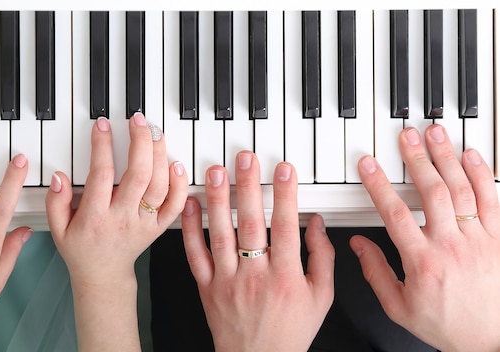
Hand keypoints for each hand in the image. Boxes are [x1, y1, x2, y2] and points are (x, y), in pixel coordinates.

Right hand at [46, 113, 188, 349]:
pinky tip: (176, 164)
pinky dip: (180, 185)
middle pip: (139, 175)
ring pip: (160, 187)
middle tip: (139, 121)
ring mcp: (144, 223)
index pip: (101, 175)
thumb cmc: (81, 249)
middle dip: (141, 142)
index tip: (103, 125)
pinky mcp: (158, 228)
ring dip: (161, 156)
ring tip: (156, 133)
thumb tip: (60, 175)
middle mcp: (123, 218)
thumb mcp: (58, 229)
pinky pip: (175, 206)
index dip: (103, 146)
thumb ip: (55, 202)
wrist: (104, 276)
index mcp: (95, 217)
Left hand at [181, 151, 334, 351]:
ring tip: (215, 172)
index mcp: (285, 277)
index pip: (286, 227)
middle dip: (247, 187)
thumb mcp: (321, 298)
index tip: (283, 169)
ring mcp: (227, 281)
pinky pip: (195, 254)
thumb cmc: (290, 330)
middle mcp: (254, 277)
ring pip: (219, 234)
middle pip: (250, 224)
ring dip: (217, 200)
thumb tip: (317, 223)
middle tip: (244, 159)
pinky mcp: (206, 287)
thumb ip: (322, 258)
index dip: (285, 195)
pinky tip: (190, 204)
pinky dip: (190, 228)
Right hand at [352, 124, 499, 350]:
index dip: (379, 186)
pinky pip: (492, 201)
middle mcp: (451, 247)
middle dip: (417, 159)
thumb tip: (358, 244)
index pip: (395, 215)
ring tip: (435, 134)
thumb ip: (375, 272)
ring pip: (462, 190)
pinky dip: (481, 175)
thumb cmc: (447, 325)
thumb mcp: (398, 307)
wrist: (491, 340)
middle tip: (406, 136)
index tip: (369, 165)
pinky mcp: (498, 240)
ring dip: (447, 158)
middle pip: (432, 193)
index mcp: (422, 263)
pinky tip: (470, 155)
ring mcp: (478, 241)